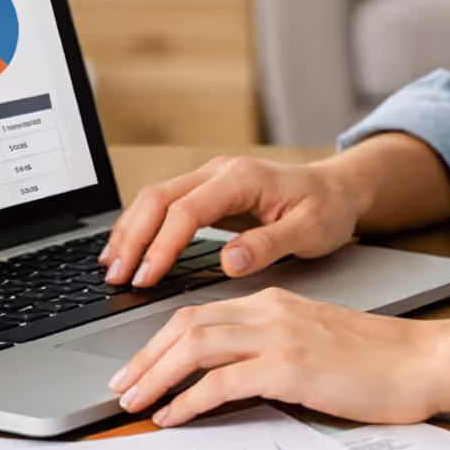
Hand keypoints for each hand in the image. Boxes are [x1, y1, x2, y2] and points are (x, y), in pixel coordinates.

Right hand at [99, 155, 368, 287]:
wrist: (338, 189)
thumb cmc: (327, 209)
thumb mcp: (311, 230)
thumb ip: (269, 244)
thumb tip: (229, 261)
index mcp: (242, 178)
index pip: (186, 211)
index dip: (162, 246)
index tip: (146, 278)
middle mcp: (220, 172)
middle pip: (159, 198)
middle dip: (133, 238)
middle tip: (116, 276)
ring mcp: (211, 178)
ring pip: (155, 197)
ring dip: (131, 231)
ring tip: (112, 266)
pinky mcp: (208, 191)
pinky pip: (165, 204)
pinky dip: (142, 226)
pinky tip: (130, 248)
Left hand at [107, 287, 448, 426]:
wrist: (422, 360)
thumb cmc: (377, 360)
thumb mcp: (314, 341)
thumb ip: (272, 348)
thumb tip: (231, 377)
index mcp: (274, 301)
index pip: (200, 312)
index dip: (160, 338)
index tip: (138, 364)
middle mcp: (270, 310)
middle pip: (186, 324)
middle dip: (145, 356)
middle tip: (121, 384)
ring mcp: (279, 336)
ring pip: (195, 345)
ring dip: (156, 374)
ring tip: (135, 401)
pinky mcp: (290, 366)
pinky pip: (223, 380)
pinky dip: (190, 398)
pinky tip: (176, 416)